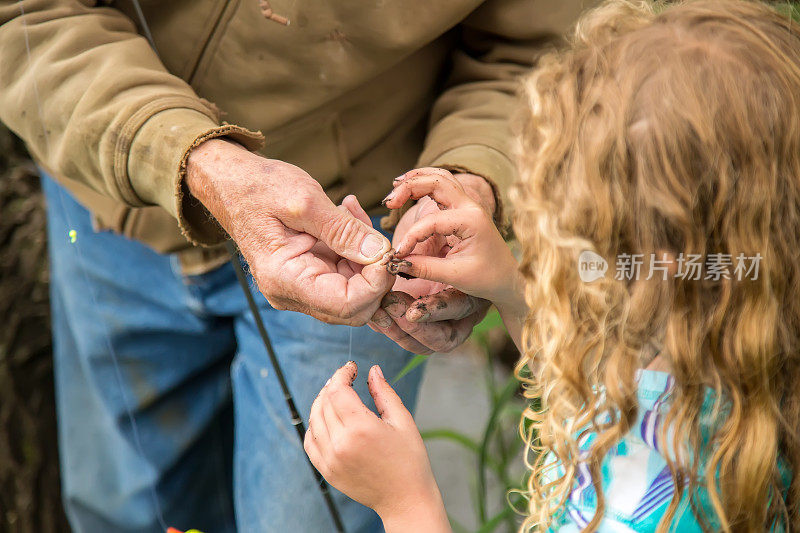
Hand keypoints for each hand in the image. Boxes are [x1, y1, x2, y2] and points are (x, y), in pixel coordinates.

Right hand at [186, 139, 392, 324]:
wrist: (231, 183)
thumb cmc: (258, 187)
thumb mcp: (305, 200)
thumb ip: (344, 230)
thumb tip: (380, 253)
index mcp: (284, 280)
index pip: (348, 305)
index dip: (377, 282)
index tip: (386, 249)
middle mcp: (291, 294)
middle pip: (356, 307)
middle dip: (377, 272)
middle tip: (375, 231)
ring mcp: (300, 288)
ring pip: (356, 291)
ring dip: (367, 255)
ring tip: (352, 212)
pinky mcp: (309, 275)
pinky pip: (345, 274)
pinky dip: (356, 248)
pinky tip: (347, 216)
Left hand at [304, 362, 449, 532]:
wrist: (405, 499)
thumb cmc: (410, 460)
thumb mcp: (402, 421)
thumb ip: (383, 392)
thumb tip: (372, 370)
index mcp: (361, 428)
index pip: (338, 390)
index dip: (342, 374)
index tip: (352, 368)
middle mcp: (341, 443)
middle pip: (324, 402)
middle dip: (333, 385)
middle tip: (345, 378)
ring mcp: (330, 459)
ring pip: (313, 420)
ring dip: (321, 402)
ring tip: (335, 395)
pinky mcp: (327, 471)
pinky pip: (310, 442)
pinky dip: (313, 425)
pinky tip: (325, 418)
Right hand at [387, 169, 521, 306]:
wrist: (509, 279)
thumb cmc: (488, 278)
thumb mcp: (456, 275)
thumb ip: (424, 268)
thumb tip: (397, 263)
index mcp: (472, 221)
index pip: (432, 222)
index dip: (411, 237)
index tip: (399, 254)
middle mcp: (471, 207)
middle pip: (437, 182)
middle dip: (410, 187)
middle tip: (389, 201)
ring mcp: (468, 206)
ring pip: (441, 178)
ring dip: (417, 178)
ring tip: (395, 185)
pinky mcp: (463, 210)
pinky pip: (444, 188)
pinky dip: (426, 183)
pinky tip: (409, 187)